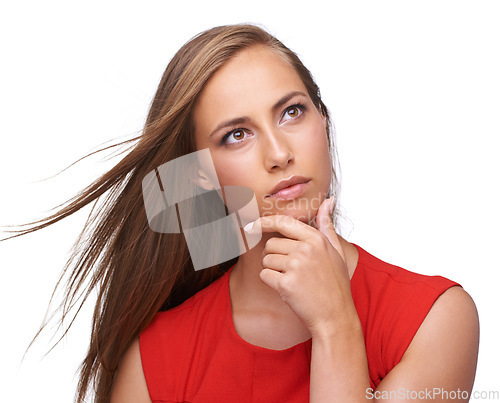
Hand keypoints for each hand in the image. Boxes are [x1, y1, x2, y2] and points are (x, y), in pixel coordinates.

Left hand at [245, 197, 358, 337]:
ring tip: (291, 280)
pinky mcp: (286, 283)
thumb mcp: (337, 251)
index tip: (251, 225)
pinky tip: (287, 289)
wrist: (335, 316)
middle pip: (270, 244)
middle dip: (274, 257)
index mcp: (316, 239)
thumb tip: (328, 200)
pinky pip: (264, 276)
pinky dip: (271, 283)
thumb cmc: (335, 284)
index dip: (263, 222)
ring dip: (273, 271)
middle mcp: (306, 249)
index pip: (283, 223)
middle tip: (290, 271)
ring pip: (266, 260)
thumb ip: (327, 225)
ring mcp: (296, 266)